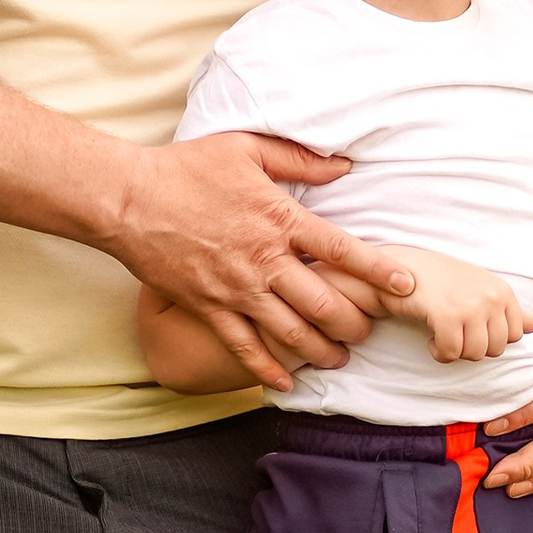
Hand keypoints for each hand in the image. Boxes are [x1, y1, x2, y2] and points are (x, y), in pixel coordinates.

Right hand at [113, 132, 411, 391]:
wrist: (127, 198)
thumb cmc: (186, 168)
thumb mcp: (246, 149)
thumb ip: (299, 160)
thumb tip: (343, 165)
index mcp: (279, 219)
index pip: (342, 250)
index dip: (378, 270)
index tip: (405, 285)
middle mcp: (264, 260)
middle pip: (324, 303)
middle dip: (356, 323)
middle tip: (371, 330)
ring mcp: (236, 290)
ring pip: (291, 333)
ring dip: (322, 351)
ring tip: (341, 359)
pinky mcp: (208, 309)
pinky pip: (244, 348)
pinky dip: (268, 370)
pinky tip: (287, 383)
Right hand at [386, 247, 532, 364]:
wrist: (399, 265)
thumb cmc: (439, 279)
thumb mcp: (478, 288)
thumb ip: (505, 308)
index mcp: (501, 290)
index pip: (516, 334)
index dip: (492, 338)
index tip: (471, 329)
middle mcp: (491, 297)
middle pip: (497, 349)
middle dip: (473, 348)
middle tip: (454, 333)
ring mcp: (470, 305)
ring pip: (475, 354)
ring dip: (455, 351)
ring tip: (442, 335)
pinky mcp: (447, 315)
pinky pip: (450, 353)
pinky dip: (438, 352)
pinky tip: (430, 338)